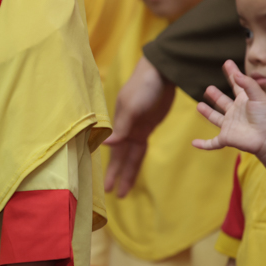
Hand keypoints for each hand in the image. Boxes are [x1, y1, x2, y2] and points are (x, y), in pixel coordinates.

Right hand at [104, 56, 175, 196]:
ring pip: (131, 155)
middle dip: (116, 174)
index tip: (104, 187)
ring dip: (127, 171)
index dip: (110, 170)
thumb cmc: (144, 86)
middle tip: (111, 193)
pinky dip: (135, 158)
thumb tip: (108, 146)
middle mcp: (124, 129)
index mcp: (118, 124)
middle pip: (120, 157)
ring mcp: (136, 128)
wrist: (161, 72)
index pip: (113, 153)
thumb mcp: (132, 107)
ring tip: (123, 189)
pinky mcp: (147, 126)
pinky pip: (140, 148)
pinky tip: (132, 166)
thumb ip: (121, 127)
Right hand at [193, 60, 265, 161]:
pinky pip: (212, 143)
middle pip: (223, 102)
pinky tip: (194, 143)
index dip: (232, 74)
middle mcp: (235, 113)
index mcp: (244, 102)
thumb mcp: (259, 97)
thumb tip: (236, 75)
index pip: (236, 85)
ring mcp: (230, 125)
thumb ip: (248, 84)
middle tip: (209, 88)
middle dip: (216, 96)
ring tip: (199, 106)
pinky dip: (203, 144)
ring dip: (207, 113)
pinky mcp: (226, 138)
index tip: (227, 63)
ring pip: (216, 118)